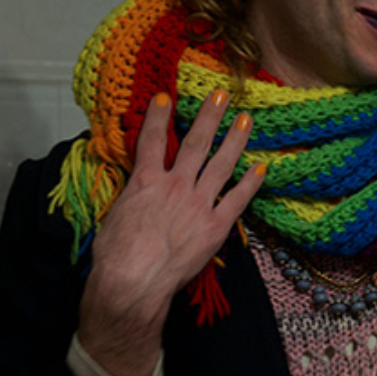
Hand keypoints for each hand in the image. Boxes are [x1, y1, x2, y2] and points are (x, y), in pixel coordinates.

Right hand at [77, 91, 264, 375]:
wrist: (133, 280)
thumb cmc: (114, 254)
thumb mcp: (115, 215)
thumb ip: (131, 197)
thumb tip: (135, 192)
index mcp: (144, 181)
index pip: (151, 141)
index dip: (159, 117)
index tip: (165, 97)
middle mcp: (174, 185)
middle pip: (195, 144)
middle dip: (208, 117)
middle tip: (221, 95)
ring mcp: (198, 203)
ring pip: (221, 163)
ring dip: (235, 139)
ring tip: (246, 120)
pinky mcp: (215, 225)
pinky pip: (238, 198)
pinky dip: (251, 182)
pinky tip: (262, 167)